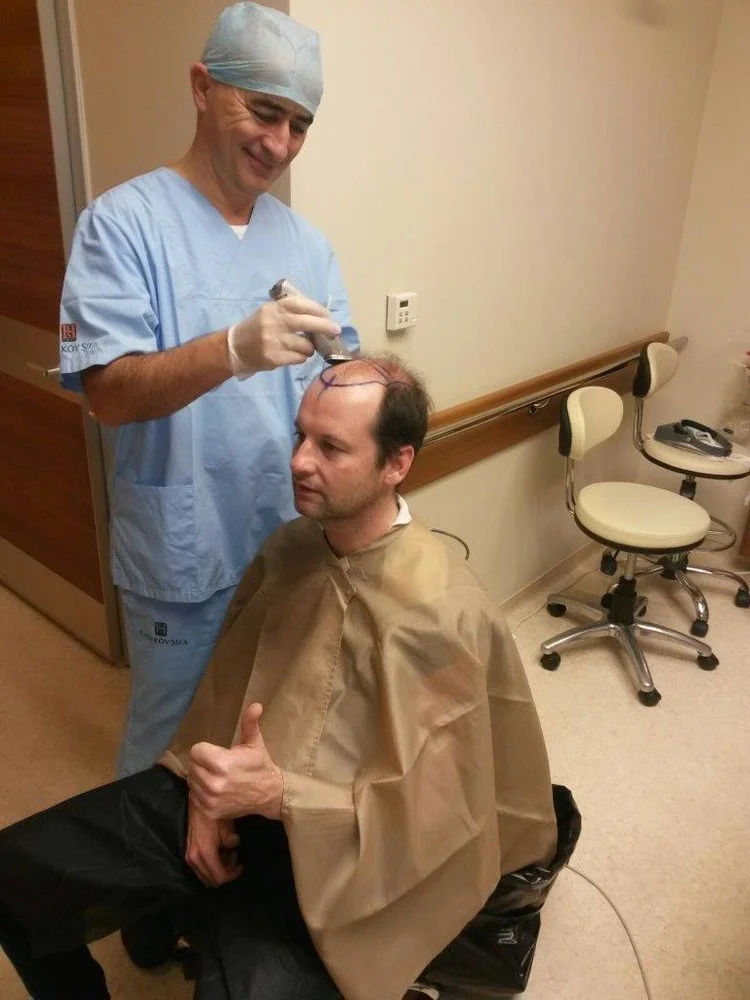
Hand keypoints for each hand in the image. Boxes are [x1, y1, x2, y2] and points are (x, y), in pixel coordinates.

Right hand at [185, 804, 242, 886]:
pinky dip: (211, 866)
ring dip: (218, 871)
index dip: (233, 875)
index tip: (241, 865)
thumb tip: (234, 845)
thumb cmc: (213, 813)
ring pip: (205, 877)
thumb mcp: (227, 825)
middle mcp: (194, 858)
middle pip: (211, 881)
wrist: (197, 804)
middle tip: (235, 858)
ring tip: (228, 854)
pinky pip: (200, 869)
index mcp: (204, 852)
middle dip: (226, 874)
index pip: (219, 877)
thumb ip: (231, 840)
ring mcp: (189, 857)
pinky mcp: (188, 853)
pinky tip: (219, 852)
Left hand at [187, 703, 283, 820]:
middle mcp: (214, 783)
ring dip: (200, 777)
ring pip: (191, 781)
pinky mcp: (210, 811)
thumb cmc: (259, 765)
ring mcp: (211, 799)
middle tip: (217, 764)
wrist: (269, 794)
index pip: (196, 751)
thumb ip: (250, 723)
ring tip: (216, 775)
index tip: (217, 752)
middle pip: (192, 766)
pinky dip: (201, 792)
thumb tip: (256, 705)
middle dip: (202, 763)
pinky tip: (215, 788)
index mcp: (222, 763)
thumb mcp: (254, 742)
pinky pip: (193, 796)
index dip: (206, 750)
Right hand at [226, 297, 341, 377]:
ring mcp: (274, 341)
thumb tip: (320, 316)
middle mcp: (274, 323)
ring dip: (310, 348)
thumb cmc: (257, 328)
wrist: (235, 348)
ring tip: (306, 347)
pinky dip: (301, 357)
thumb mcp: (269, 312)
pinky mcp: (274, 358)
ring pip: (306, 345)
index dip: (319, 310)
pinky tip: (296, 355)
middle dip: (326, 327)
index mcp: (274, 308)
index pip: (302, 305)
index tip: (328, 315)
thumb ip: (290, 311)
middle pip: (308, 323)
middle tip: (336, 330)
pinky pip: (299, 358)